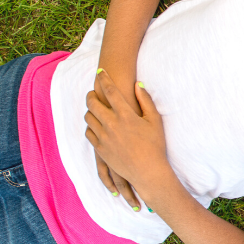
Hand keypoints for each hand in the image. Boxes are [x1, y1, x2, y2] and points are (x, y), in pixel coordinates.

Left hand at [84, 71, 172, 201]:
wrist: (148, 171)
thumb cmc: (155, 145)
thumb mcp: (155, 120)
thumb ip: (145, 101)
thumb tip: (138, 84)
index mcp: (126, 115)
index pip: (110, 91)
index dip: (105, 79)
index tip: (101, 72)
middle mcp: (111, 124)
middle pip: (93, 103)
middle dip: (91, 94)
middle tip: (92, 92)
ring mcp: (104, 137)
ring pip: (89, 118)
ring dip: (90, 111)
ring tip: (94, 109)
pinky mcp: (100, 149)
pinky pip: (89, 132)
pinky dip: (91, 126)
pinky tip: (96, 126)